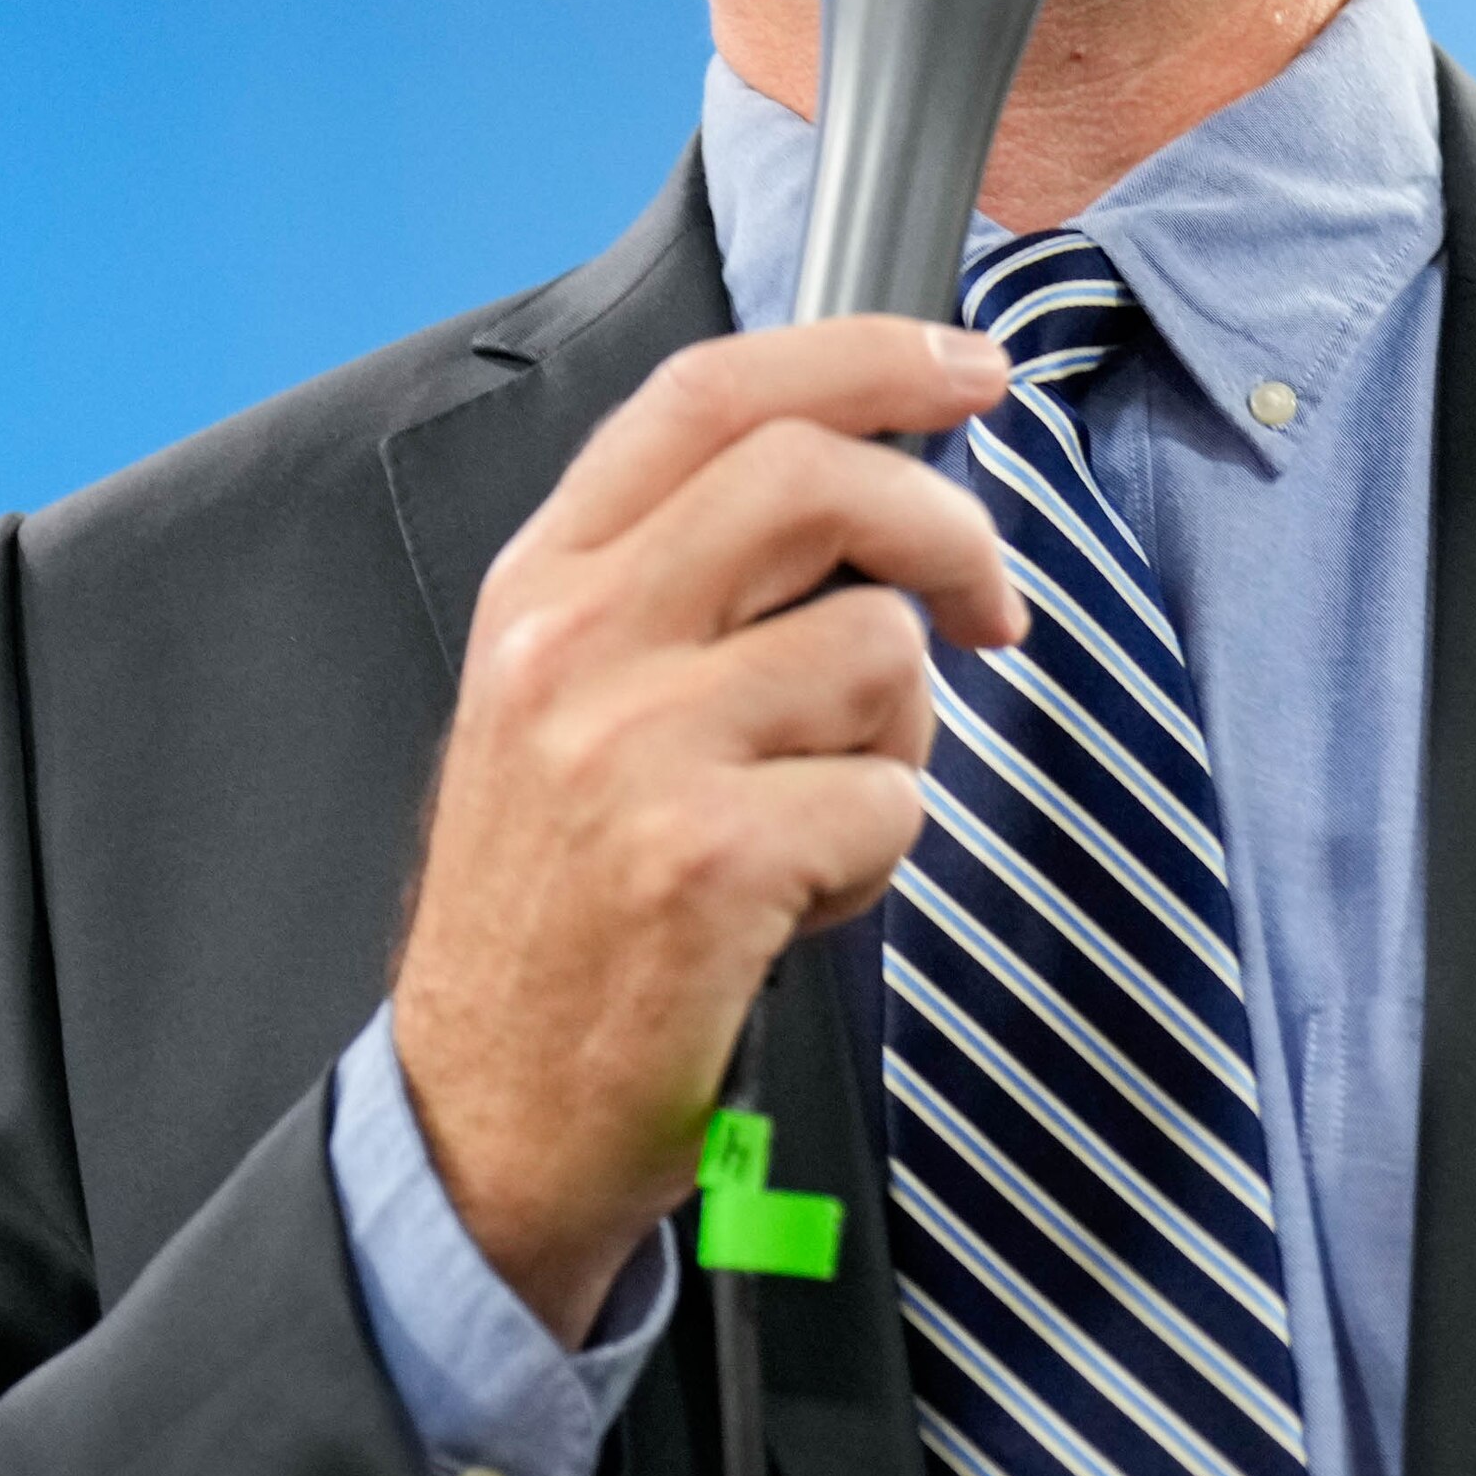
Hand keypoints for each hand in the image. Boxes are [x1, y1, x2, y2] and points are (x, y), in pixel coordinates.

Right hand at [391, 318, 1026, 1339]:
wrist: (483, 1118)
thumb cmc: (556, 914)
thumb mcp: (567, 707)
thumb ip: (679, 585)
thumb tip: (866, 493)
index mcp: (543, 587)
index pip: (706, 394)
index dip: (858, 356)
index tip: (959, 369)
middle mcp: (572, 645)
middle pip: (809, 477)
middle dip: (946, 529)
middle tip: (991, 606)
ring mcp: (630, 747)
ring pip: (874, 649)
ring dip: (897, 743)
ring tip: (816, 820)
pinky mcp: (701, 858)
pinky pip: (888, 798)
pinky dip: (877, 856)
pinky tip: (796, 904)